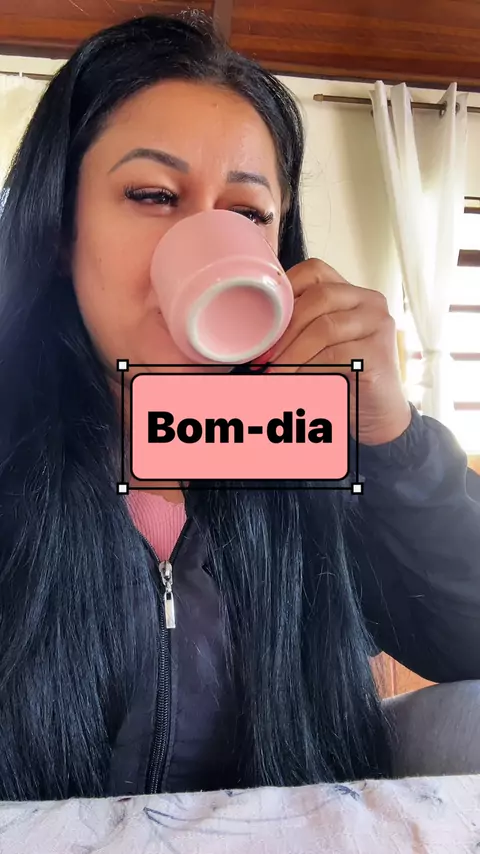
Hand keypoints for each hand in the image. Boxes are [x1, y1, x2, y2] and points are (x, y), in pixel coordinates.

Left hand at [262, 258, 411, 444]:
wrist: (375, 413)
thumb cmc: (340, 376)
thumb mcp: (316, 346)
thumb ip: (298, 328)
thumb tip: (254, 333)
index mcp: (350, 293)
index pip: (314, 271)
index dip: (285, 291)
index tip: (262, 323)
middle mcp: (369, 302)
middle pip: (318, 298)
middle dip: (284, 329)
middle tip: (263, 357)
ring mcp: (378, 324)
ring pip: (325, 328)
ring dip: (292, 353)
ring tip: (274, 373)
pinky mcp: (380, 351)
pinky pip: (336, 355)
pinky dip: (310, 369)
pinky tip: (297, 381)